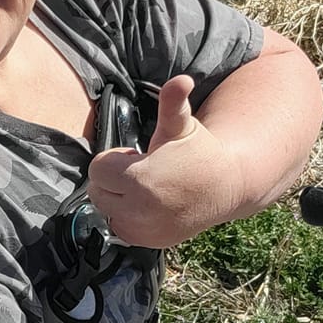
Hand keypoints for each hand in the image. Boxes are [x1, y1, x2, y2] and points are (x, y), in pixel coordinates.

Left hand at [87, 75, 241, 248]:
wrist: (224, 187)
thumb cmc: (197, 152)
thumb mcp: (181, 126)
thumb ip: (172, 103)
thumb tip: (181, 79)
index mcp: (140, 180)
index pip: (98, 168)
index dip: (116, 159)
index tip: (138, 157)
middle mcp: (137, 210)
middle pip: (98, 191)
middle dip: (115, 180)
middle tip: (144, 172)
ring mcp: (142, 230)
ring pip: (106, 210)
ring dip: (118, 199)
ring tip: (147, 189)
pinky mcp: (147, 243)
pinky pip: (119, 228)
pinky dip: (127, 217)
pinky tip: (149, 206)